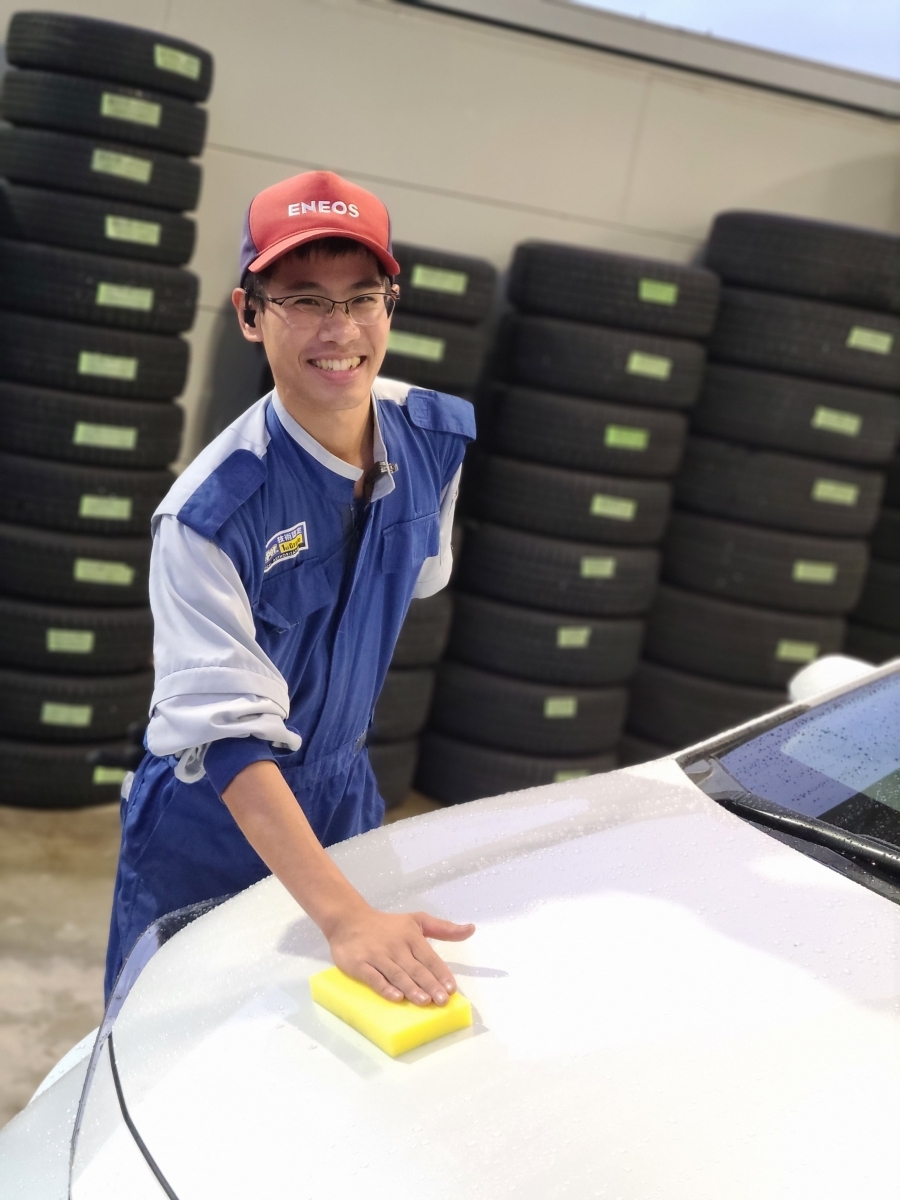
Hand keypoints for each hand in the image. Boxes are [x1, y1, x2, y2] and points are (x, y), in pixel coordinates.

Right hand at [327, 906, 474, 1005]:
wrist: (349, 920)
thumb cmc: (387, 925)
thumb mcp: (416, 920)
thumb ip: (443, 928)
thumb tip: (471, 929)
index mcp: (411, 936)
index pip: (429, 957)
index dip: (440, 973)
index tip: (451, 989)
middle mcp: (396, 946)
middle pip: (415, 968)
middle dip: (430, 984)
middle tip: (442, 1001)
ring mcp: (377, 955)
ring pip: (397, 974)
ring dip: (411, 988)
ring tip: (424, 1001)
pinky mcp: (360, 964)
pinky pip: (374, 978)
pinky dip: (385, 988)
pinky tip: (396, 997)